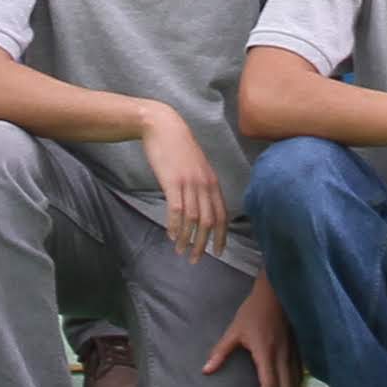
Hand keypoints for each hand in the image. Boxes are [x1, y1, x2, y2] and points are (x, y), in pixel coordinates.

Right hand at [141, 106, 230, 258]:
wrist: (163, 126)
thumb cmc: (178, 147)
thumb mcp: (196, 167)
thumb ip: (201, 186)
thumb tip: (201, 207)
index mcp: (212, 182)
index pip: (222, 215)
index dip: (221, 236)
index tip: (218, 252)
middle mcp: (204, 184)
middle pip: (209, 222)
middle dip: (204, 244)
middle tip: (196, 259)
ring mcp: (189, 183)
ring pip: (193, 219)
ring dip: (187, 239)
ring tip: (181, 252)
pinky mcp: (173, 181)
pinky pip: (176, 209)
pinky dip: (175, 226)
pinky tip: (172, 236)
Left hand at [201, 278, 298, 386]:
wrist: (276, 293)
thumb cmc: (253, 311)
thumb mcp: (234, 330)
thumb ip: (221, 351)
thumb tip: (205, 370)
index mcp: (267, 353)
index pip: (269, 386)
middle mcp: (284, 357)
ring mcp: (294, 355)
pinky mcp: (299, 352)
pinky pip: (300, 378)